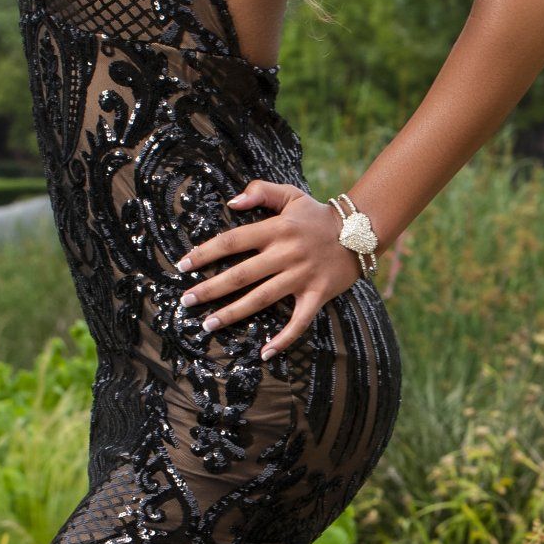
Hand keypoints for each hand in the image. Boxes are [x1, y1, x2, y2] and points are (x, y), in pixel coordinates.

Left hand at [175, 180, 359, 359]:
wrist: (361, 231)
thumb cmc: (318, 215)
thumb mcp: (291, 194)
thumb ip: (260, 192)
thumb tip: (231, 202)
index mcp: (276, 229)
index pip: (232, 242)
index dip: (205, 253)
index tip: (182, 266)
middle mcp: (285, 254)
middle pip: (241, 274)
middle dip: (210, 289)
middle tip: (186, 301)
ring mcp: (301, 277)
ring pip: (261, 299)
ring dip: (233, 313)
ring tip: (208, 325)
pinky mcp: (317, 294)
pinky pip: (299, 320)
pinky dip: (284, 338)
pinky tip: (265, 352)